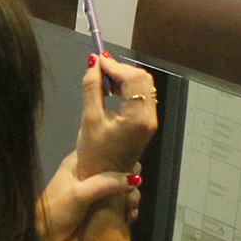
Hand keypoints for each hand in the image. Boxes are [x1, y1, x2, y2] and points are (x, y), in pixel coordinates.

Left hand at [38, 150, 139, 240]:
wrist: (44, 240)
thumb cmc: (56, 212)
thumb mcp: (78, 195)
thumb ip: (104, 184)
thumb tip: (134, 178)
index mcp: (77, 163)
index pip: (104, 153)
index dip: (121, 159)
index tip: (134, 171)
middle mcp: (86, 174)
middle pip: (115, 173)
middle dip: (128, 185)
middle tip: (132, 198)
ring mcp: (91, 192)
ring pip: (118, 190)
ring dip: (128, 199)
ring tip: (131, 210)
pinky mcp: (96, 208)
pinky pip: (115, 205)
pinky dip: (124, 210)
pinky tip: (129, 218)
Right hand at [74, 52, 157, 177]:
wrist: (104, 180)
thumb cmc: (94, 155)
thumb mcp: (89, 120)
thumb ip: (92, 88)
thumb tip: (93, 62)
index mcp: (137, 118)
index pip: (132, 78)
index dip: (114, 65)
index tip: (96, 60)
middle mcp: (149, 117)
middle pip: (142, 78)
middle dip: (120, 69)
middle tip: (98, 70)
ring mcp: (150, 120)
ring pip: (144, 85)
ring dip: (124, 77)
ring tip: (102, 81)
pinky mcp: (146, 122)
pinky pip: (142, 95)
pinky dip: (127, 87)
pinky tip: (110, 91)